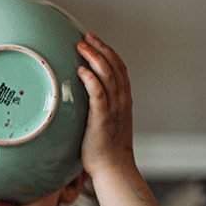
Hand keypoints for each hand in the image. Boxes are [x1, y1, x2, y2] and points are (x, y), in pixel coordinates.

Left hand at [77, 32, 134, 177]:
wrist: (113, 169)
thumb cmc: (104, 149)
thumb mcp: (104, 123)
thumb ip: (98, 108)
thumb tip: (81, 100)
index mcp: (123, 100)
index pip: (119, 68)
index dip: (108, 51)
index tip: (94, 40)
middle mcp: (122, 101)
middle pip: (114, 66)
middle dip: (101, 48)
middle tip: (86, 36)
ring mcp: (113, 109)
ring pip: (108, 75)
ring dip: (94, 58)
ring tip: (81, 46)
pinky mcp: (102, 118)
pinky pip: (98, 94)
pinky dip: (91, 79)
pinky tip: (81, 70)